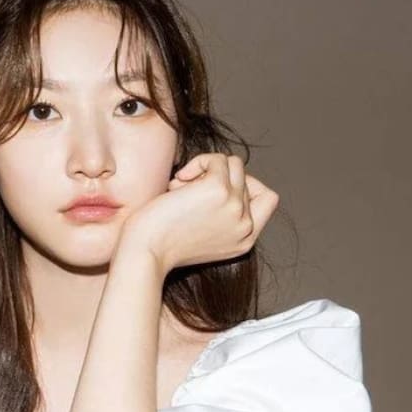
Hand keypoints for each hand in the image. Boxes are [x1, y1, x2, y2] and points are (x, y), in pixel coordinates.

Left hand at [121, 152, 279, 275]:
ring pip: (233, 163)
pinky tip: (177, 183)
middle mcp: (246, 227)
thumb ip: (222, 214)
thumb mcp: (203, 234)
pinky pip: (216, 159)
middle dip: (214, 178)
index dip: (244, 185)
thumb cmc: (162, 241)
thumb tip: (223, 173)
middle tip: (186, 194)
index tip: (214, 191)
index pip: (267, 199)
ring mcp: (235, 207)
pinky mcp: (219, 190)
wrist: (145, 251)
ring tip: (180, 188)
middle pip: (244, 177)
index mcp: (245, 240)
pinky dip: (196, 163)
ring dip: (205, 168)